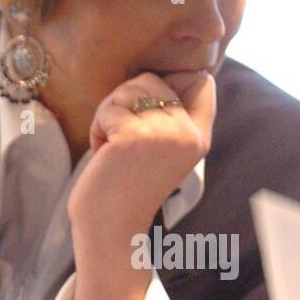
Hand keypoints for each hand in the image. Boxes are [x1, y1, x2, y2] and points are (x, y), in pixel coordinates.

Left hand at [68, 71, 215, 243]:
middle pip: (153, 78)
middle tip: (124, 135)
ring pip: (128, 89)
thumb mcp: (166, 148)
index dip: (174, 80)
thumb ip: (174, 116)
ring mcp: (164, 134)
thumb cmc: (130, 185)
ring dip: (109, 113)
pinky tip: (105, 154)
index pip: (202, 82)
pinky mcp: (135, 135)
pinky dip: (97, 128)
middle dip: (127, 99)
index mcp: (200, 137)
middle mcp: (189, 134)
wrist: (114, 226)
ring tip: (114, 146)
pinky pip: (108, 108)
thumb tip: (171, 73)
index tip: (155, 106)